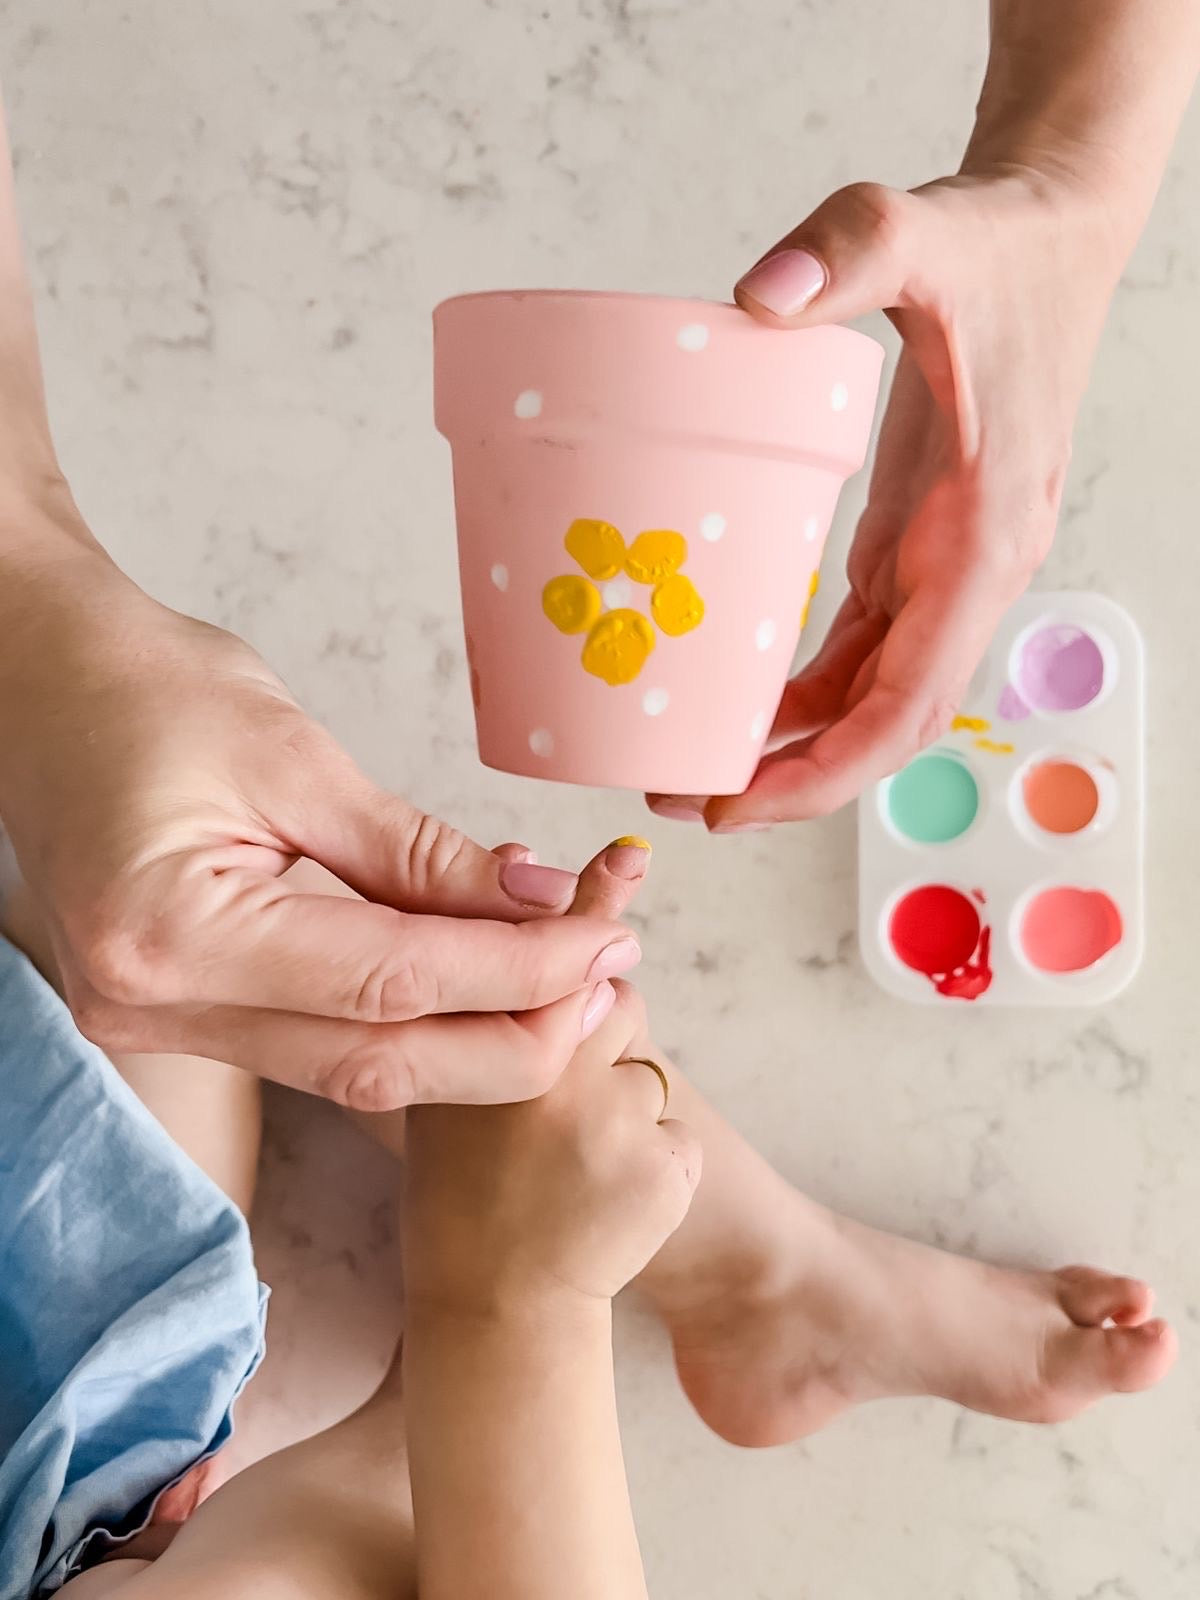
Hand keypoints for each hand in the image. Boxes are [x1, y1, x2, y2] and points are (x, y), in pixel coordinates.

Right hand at [0, 547, 639, 1108]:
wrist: (38, 678)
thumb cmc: (146, 687)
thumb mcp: (296, 755)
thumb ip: (419, 852)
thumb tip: (538, 902)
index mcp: (172, 934)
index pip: (393, 982)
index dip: (519, 970)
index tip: (606, 938)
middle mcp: (153, 1005)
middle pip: (380, 1064)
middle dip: (514, 1034)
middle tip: (611, 978)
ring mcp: (156, 1022)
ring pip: (355, 1071)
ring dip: (472, 1036)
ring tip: (568, 982)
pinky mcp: (177, 1012)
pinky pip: (317, 1044)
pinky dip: (409, 1021)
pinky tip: (481, 983)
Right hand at [404, 842, 699, 1310]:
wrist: (497, 1307)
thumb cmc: (467, 1189)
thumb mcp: (448, 1089)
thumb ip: (483, 997)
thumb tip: (523, 878)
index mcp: (485, 1050)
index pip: (552, 958)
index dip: (595, 901)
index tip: (628, 859)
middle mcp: (544, 1077)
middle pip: (618, 1003)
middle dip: (602, 1038)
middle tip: (556, 1117)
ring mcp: (607, 1125)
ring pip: (649, 1075)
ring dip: (627, 1111)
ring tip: (573, 1171)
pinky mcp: (662, 1169)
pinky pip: (676, 1137)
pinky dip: (655, 1166)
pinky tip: (607, 1203)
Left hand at [659, 166, 1127, 826]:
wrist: (1049, 230)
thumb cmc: (995, 244)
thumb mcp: (920, 230)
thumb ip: (849, 251)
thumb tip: (754, 297)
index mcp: (981, 535)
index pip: (909, 700)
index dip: (828, 769)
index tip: (741, 804)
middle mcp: (971, 570)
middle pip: (885, 725)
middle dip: (793, 782)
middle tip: (685, 804)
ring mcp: (945, 565)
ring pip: (871, 696)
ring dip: (792, 747)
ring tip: (692, 769)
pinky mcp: (916, 544)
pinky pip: (860, 647)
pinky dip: (803, 690)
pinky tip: (738, 704)